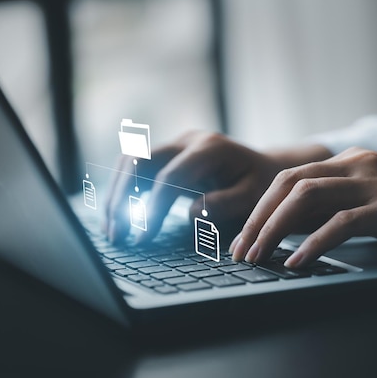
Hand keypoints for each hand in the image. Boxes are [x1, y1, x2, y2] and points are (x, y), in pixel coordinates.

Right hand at [105, 131, 331, 243]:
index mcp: (210, 148)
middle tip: (116, 235)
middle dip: (122, 198)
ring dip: (117, 194)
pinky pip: (136, 168)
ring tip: (111, 230)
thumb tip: (190, 213)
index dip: (152, 208)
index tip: (142, 237)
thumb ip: (224, 204)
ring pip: (131, 161)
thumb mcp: (253, 196)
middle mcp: (188, 140)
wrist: (265, 168)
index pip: (169, 177)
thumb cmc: (262, 185)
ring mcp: (176, 144)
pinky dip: (124, 191)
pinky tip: (119, 217)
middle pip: (140, 161)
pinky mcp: (169, 155)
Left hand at [230, 148, 376, 267]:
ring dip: (275, 229)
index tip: (245, 235)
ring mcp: (373, 184)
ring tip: (258, 256)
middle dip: (259, 217)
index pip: (290, 178)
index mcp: (348, 161)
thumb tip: (292, 226)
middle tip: (241, 249)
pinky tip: (297, 261)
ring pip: (307, 198)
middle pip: (290, 184)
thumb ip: (335, 203)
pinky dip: (313, 242)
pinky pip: (341, 224)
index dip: (261, 206)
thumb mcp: (372, 196)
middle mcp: (355, 165)